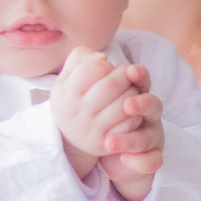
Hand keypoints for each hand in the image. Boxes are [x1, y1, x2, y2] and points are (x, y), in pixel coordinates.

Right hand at [50, 49, 146, 175]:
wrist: (68, 137)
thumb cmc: (72, 99)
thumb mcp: (66, 77)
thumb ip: (80, 57)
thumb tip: (103, 58)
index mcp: (67, 93)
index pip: (94, 69)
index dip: (105, 64)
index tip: (105, 67)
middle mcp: (78, 112)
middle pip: (113, 85)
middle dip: (124, 75)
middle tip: (125, 74)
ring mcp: (92, 129)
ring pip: (125, 104)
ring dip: (133, 92)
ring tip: (129, 89)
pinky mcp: (105, 143)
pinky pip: (130, 124)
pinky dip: (135, 113)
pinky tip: (130, 109)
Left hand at [98, 80, 163, 200]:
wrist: (110, 151)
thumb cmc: (102, 116)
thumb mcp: (93, 95)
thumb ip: (92, 71)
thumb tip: (98, 58)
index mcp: (136, 95)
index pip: (141, 81)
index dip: (139, 76)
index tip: (130, 70)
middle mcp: (148, 115)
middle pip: (153, 105)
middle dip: (142, 104)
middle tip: (127, 104)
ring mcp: (151, 137)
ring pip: (149, 136)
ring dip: (132, 139)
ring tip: (110, 142)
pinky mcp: (151, 158)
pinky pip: (151, 160)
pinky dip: (140, 160)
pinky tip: (125, 159)